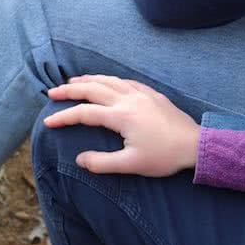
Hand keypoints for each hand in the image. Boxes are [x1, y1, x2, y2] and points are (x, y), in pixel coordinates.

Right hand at [45, 76, 200, 176]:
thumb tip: (79, 159)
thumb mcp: (130, 165)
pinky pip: (125, 81)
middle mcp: (129, 100)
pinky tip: (105, 82)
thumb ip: (101, 162)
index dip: (64, 116)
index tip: (48, 121)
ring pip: (109, 80)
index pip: (85, 113)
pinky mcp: (152, 94)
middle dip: (70, 90)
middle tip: (52, 93)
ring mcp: (142, 94)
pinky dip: (109, 80)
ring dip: (88, 80)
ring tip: (73, 82)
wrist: (195, 145)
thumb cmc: (163, 157)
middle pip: (93, 89)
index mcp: (122, 116)